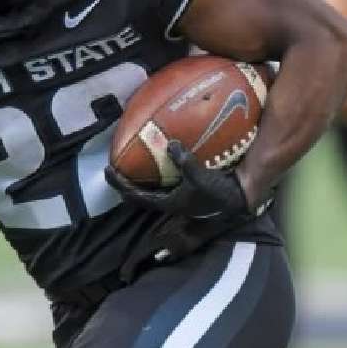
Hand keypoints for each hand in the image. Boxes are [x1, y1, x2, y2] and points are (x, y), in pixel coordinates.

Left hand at [104, 141, 254, 219]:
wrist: (238, 199)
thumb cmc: (218, 192)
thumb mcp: (200, 177)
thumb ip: (184, 161)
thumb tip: (169, 143)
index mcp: (168, 203)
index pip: (136, 195)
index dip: (120, 184)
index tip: (108, 171)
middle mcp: (170, 203)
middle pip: (140, 196)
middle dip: (126, 184)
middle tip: (114, 170)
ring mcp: (178, 200)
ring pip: (151, 192)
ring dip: (140, 181)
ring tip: (132, 167)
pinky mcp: (186, 194)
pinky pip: (164, 185)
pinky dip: (156, 176)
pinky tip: (159, 164)